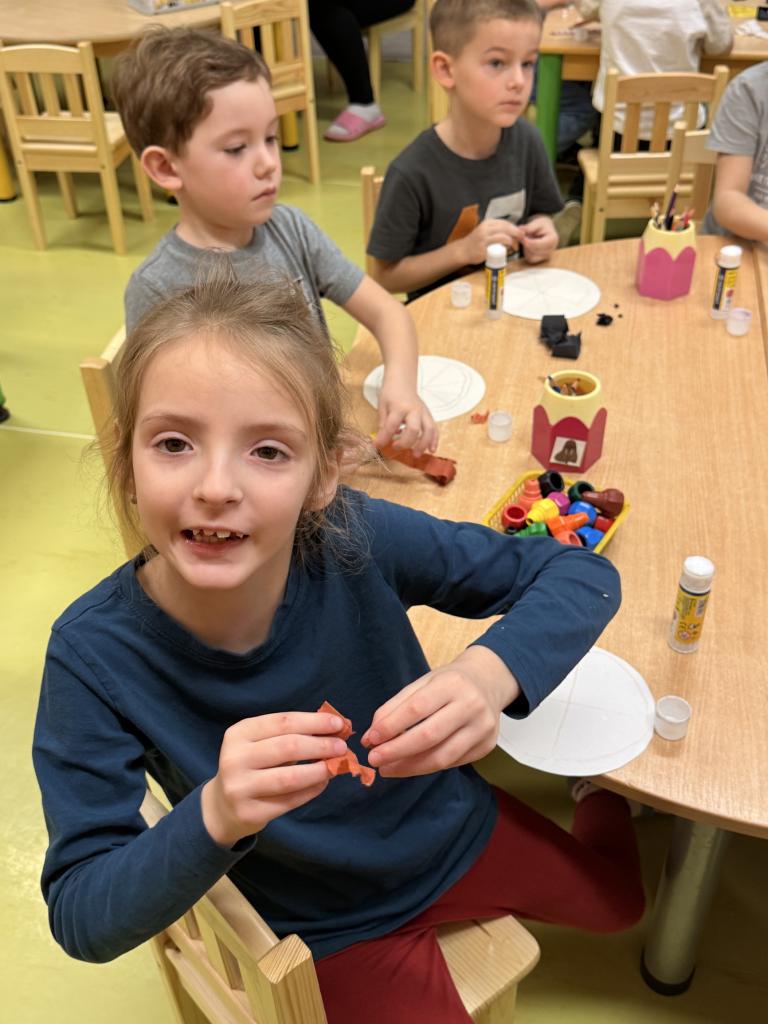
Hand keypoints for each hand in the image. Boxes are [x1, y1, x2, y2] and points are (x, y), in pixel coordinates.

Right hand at [201, 711, 347, 846]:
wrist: (223, 806)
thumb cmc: (252, 766)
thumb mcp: (261, 743)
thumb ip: (292, 734)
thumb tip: (334, 729)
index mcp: (239, 733)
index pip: (282, 722)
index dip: (313, 722)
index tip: (338, 724)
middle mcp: (235, 758)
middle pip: (287, 747)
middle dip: (320, 745)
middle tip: (342, 746)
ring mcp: (240, 787)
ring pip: (289, 777)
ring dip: (319, 770)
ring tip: (336, 765)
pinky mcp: (250, 812)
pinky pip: (289, 800)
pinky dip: (311, 790)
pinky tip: (323, 783)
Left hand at [361, 647, 519, 777]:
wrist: (488, 682)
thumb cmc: (448, 683)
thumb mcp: (422, 684)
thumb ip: (395, 708)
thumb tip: (370, 737)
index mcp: (452, 683)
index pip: (417, 708)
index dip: (391, 726)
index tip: (370, 739)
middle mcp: (471, 705)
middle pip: (429, 736)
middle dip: (397, 751)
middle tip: (374, 759)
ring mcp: (483, 728)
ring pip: (442, 757)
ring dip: (409, 767)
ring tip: (387, 769)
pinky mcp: (487, 747)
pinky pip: (452, 763)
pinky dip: (426, 767)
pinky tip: (410, 766)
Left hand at [375, 373, 438, 455]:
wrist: (402, 381)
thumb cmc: (391, 393)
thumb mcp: (382, 406)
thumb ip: (383, 424)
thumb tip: (383, 440)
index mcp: (399, 407)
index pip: (391, 426)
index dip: (383, 438)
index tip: (377, 445)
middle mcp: (413, 410)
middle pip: (414, 429)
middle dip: (405, 442)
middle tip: (396, 448)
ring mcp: (423, 412)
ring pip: (428, 430)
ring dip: (423, 444)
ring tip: (416, 455)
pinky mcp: (428, 415)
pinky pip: (435, 428)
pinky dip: (434, 440)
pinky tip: (432, 450)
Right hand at [458, 219, 523, 265]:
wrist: (463, 250)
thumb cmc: (476, 242)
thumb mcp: (486, 231)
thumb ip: (497, 230)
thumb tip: (513, 231)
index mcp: (488, 222)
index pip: (505, 223)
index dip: (515, 227)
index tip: (520, 233)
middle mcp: (486, 227)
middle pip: (506, 227)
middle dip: (516, 232)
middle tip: (522, 238)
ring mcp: (484, 237)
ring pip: (504, 235)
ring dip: (512, 240)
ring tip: (515, 246)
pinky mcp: (483, 247)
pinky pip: (498, 245)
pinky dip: (505, 246)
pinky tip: (508, 248)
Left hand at [521, 216, 558, 263]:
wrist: (546, 230)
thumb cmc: (542, 226)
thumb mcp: (536, 223)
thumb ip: (528, 227)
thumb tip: (519, 230)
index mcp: (552, 240)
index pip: (536, 244)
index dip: (526, 241)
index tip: (520, 236)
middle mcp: (551, 250)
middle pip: (533, 251)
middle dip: (526, 244)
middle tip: (522, 237)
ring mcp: (547, 256)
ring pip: (531, 257)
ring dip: (526, 249)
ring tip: (527, 240)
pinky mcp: (541, 260)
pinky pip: (530, 259)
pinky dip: (527, 253)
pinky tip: (528, 246)